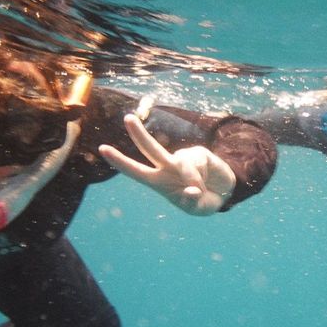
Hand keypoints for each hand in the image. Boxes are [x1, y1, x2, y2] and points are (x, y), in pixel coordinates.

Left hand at [98, 114, 235, 215]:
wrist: (224, 192)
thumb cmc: (202, 201)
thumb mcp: (196, 208)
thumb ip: (191, 201)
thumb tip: (191, 189)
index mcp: (159, 182)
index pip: (136, 171)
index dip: (120, 161)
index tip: (103, 149)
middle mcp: (168, 166)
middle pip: (150, 148)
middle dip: (139, 133)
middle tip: (128, 118)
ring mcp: (183, 158)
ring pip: (181, 163)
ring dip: (192, 179)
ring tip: (201, 189)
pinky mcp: (198, 153)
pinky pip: (196, 163)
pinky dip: (201, 176)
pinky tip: (206, 180)